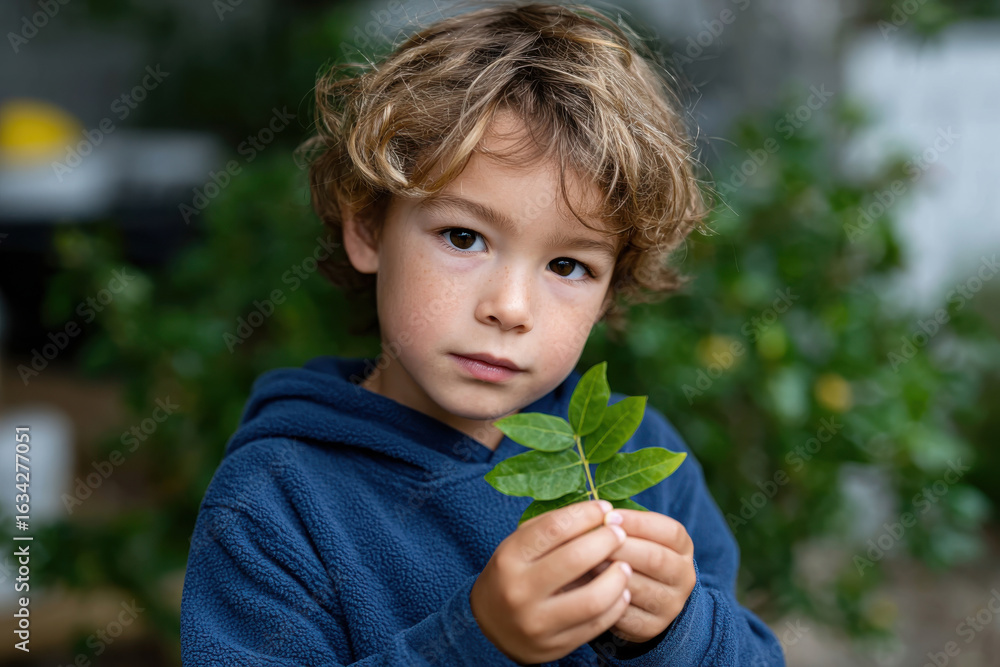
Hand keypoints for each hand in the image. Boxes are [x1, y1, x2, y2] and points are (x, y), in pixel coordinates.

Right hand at [470, 500, 632, 663]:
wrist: (489, 625)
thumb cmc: (511, 574)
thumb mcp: (518, 546)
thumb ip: (551, 528)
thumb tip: (597, 512)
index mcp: (509, 558)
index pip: (554, 528)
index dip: (585, 514)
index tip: (604, 508)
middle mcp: (519, 590)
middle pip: (576, 559)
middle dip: (606, 541)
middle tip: (620, 534)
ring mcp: (537, 622)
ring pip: (593, 599)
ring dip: (618, 578)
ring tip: (624, 565)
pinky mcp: (554, 646)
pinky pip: (597, 625)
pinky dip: (616, 605)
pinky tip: (620, 591)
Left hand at [600, 508, 695, 643]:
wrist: (647, 601)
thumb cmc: (633, 556)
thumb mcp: (638, 537)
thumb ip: (624, 526)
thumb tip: (597, 516)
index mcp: (683, 548)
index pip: (669, 531)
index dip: (639, 522)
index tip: (609, 516)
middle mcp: (684, 576)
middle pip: (655, 559)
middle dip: (620, 547)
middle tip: (592, 540)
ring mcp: (671, 604)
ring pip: (640, 587)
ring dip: (608, 574)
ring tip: (584, 564)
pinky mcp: (653, 627)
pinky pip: (627, 614)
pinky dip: (605, 600)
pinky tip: (588, 589)